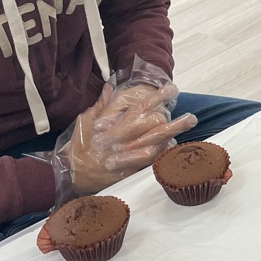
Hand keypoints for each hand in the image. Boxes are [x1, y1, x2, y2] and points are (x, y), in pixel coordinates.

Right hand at [56, 83, 196, 197]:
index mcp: (113, 127)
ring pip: (152, 146)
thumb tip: (111, 87)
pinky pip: (146, 164)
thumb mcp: (85, 121)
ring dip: (170, 140)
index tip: (170, 90)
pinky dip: (159, 157)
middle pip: (152, 129)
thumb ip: (101, 105)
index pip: (138, 109)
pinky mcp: (126, 171)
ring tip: (185, 135)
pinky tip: (171, 151)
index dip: (155, 99)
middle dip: (173, 123)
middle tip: (192, 117)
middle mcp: (122, 141)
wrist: (68, 173)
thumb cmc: (77, 146)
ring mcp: (125, 157)